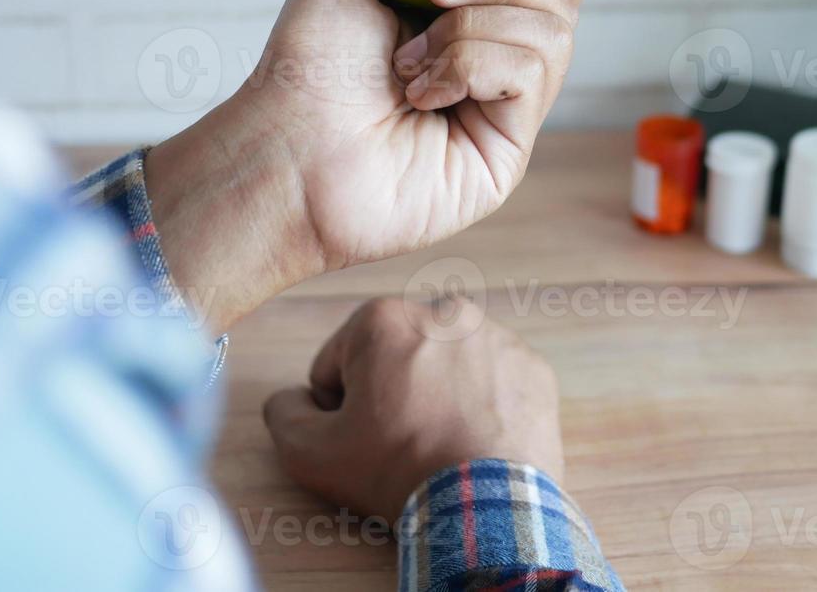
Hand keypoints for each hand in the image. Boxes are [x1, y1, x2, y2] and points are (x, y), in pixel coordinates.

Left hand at [145, 0, 594, 330]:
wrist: (287, 139)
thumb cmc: (307, 66)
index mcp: (464, 28)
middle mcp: (492, 73)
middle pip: (555, 5)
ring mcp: (503, 116)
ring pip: (550, 37)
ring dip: (471, 28)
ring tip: (406, 60)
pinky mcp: (507, 155)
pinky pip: (526, 77)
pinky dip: (472, 67)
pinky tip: (421, 93)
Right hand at [263, 297, 563, 522]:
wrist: (486, 505)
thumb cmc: (400, 470)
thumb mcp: (311, 452)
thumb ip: (284, 412)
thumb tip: (292, 399)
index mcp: (384, 319)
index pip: (338, 363)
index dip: (339, 407)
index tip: (361, 435)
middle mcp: (444, 311)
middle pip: (395, 358)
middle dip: (391, 393)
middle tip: (401, 441)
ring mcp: (497, 337)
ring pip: (446, 366)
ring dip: (438, 395)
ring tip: (441, 442)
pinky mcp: (532, 367)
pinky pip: (493, 382)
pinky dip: (482, 405)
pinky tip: (475, 440)